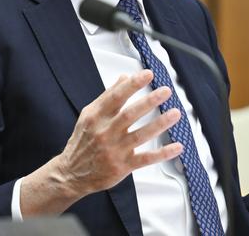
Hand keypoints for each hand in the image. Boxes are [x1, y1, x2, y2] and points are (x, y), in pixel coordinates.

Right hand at [20, 70, 182, 215]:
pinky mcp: (123, 166)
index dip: (132, 85)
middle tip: (165, 91)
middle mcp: (105, 132)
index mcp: (96, 117)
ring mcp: (114, 150)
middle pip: (129, 114)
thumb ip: (108, 96)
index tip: (147, 75)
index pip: (116, 97)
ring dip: (159, 124)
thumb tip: (124, 78)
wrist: (72, 173)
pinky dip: (162, 153)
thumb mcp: (89, 115)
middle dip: (149, 101)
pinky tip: (176, 146)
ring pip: (140, 135)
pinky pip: (145, 159)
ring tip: (175, 113)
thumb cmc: (83, 141)